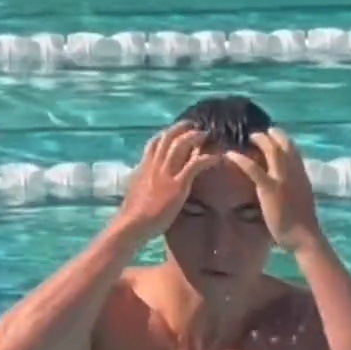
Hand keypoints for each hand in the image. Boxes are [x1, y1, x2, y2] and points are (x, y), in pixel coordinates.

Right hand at [118, 122, 214, 239]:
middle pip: (168, 137)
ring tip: (206, 134)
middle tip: (194, 126)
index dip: (166, 134)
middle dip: (182, 128)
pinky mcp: (177, 184)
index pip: (154, 143)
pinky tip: (217, 158)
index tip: (175, 132)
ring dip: (195, 136)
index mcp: (143, 167)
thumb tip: (140, 182)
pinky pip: (195, 164)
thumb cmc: (132, 215)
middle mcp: (154, 165)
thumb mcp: (134, 193)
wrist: (132, 223)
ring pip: (181, 144)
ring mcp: (166, 173)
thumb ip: (140, 183)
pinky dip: (208, 158)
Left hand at [226, 127, 320, 252]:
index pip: (294, 150)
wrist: (304, 235)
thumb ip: (293, 188)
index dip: (283, 140)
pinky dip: (241, 159)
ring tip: (249, 137)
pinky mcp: (270, 188)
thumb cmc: (302, 223)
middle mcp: (294, 172)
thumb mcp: (300, 198)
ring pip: (271, 150)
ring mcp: (282, 179)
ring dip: (259, 140)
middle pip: (284, 144)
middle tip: (259, 133)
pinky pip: (254, 169)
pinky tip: (230, 154)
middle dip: (272, 135)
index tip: (274, 136)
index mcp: (302, 175)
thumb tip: (285, 186)